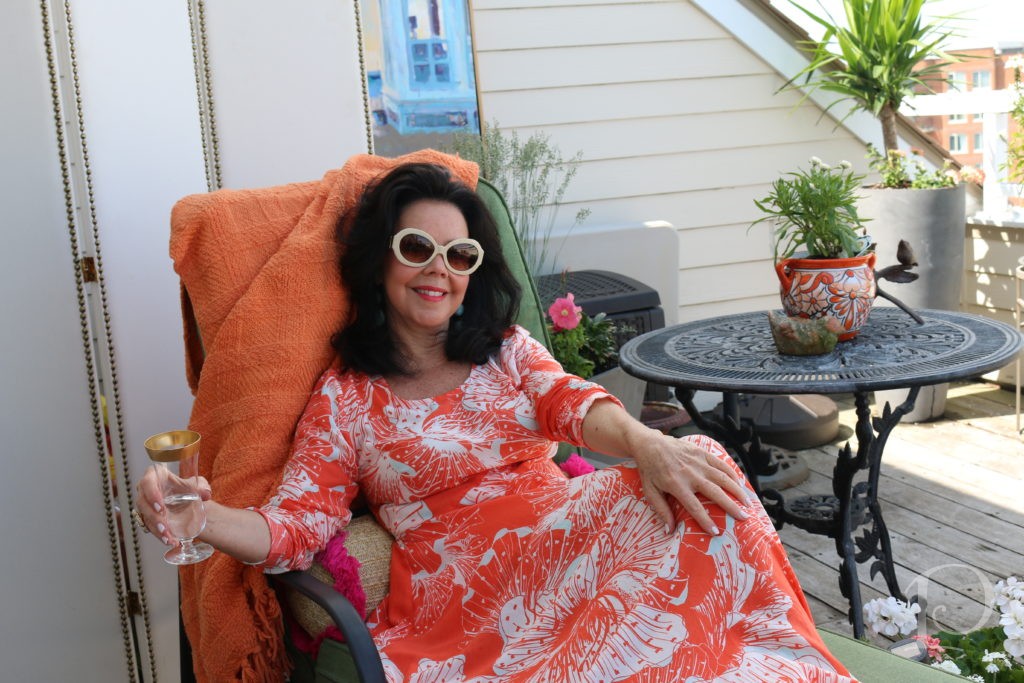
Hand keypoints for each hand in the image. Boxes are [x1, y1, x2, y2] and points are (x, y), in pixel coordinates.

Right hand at [134, 465, 211, 545]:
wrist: (184, 498)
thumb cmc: (184, 486)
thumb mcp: (194, 484)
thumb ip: (201, 487)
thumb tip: (205, 494)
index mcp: (154, 476)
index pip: (147, 483)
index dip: (152, 495)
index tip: (161, 507)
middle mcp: (145, 490)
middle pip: (143, 504)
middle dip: (154, 518)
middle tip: (165, 528)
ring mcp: (144, 504)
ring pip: (145, 518)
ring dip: (156, 530)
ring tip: (168, 538)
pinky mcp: (146, 517)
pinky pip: (149, 527)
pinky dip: (159, 535)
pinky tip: (169, 541)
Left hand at [631, 431, 752, 534]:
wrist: (650, 444)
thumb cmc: (649, 470)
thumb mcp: (650, 491)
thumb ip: (661, 510)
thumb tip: (670, 530)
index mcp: (676, 485)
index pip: (694, 507)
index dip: (706, 520)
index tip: (717, 532)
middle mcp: (690, 473)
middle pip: (715, 492)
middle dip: (731, 506)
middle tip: (743, 518)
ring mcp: (698, 462)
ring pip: (722, 477)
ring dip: (737, 491)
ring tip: (747, 503)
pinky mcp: (702, 453)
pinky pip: (721, 464)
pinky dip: (733, 474)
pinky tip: (741, 484)